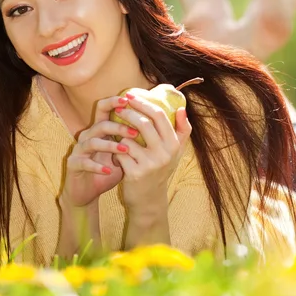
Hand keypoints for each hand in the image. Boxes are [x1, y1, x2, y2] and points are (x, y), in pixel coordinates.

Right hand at [63, 94, 140, 207]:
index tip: (129, 100)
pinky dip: (96, 166)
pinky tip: (109, 170)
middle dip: (119, 126)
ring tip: (125, 150)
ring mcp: (79, 150)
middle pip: (101, 124)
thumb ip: (134, 141)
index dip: (114, 102)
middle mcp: (88, 136)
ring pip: (92, 141)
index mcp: (99, 130)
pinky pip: (84, 162)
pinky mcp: (73, 164)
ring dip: (110, 145)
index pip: (104, 109)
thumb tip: (158, 130)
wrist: (87, 192)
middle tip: (136, 132)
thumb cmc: (107, 170)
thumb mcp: (123, 154)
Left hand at [113, 93, 192, 212]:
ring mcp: (149, 164)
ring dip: (119, 133)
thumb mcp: (176, 151)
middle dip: (128, 112)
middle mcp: (164, 154)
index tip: (130, 95)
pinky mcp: (135, 174)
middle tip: (119, 107)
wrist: (149, 199)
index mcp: (173, 144)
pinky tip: (114, 150)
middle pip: (144, 124)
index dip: (143, 103)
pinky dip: (115, 149)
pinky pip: (120, 153)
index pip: (159, 116)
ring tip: (116, 130)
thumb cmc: (161, 169)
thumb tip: (181, 108)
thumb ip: (182, 130)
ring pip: (129, 138)